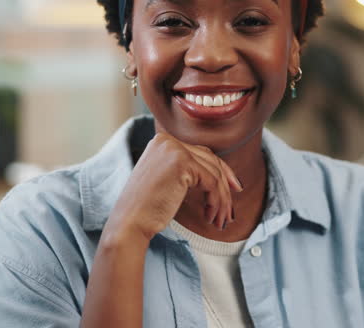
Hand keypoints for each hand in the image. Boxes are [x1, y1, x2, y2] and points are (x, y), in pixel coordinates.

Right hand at [103, 132, 242, 243]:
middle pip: (210, 160)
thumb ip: (188, 171)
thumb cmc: (146, 209)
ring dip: (221, 199)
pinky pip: (212, 182)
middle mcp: (167, 140)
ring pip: (214, 173)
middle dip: (225, 185)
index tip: (234, 189)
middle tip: (230, 209)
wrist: (130, 223)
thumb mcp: (168, 181)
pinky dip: (216, 201)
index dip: (222, 171)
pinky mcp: (182, 162)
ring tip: (219, 220)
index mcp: (161, 142)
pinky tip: (211, 216)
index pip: (201, 153)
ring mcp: (174, 148)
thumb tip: (221, 175)